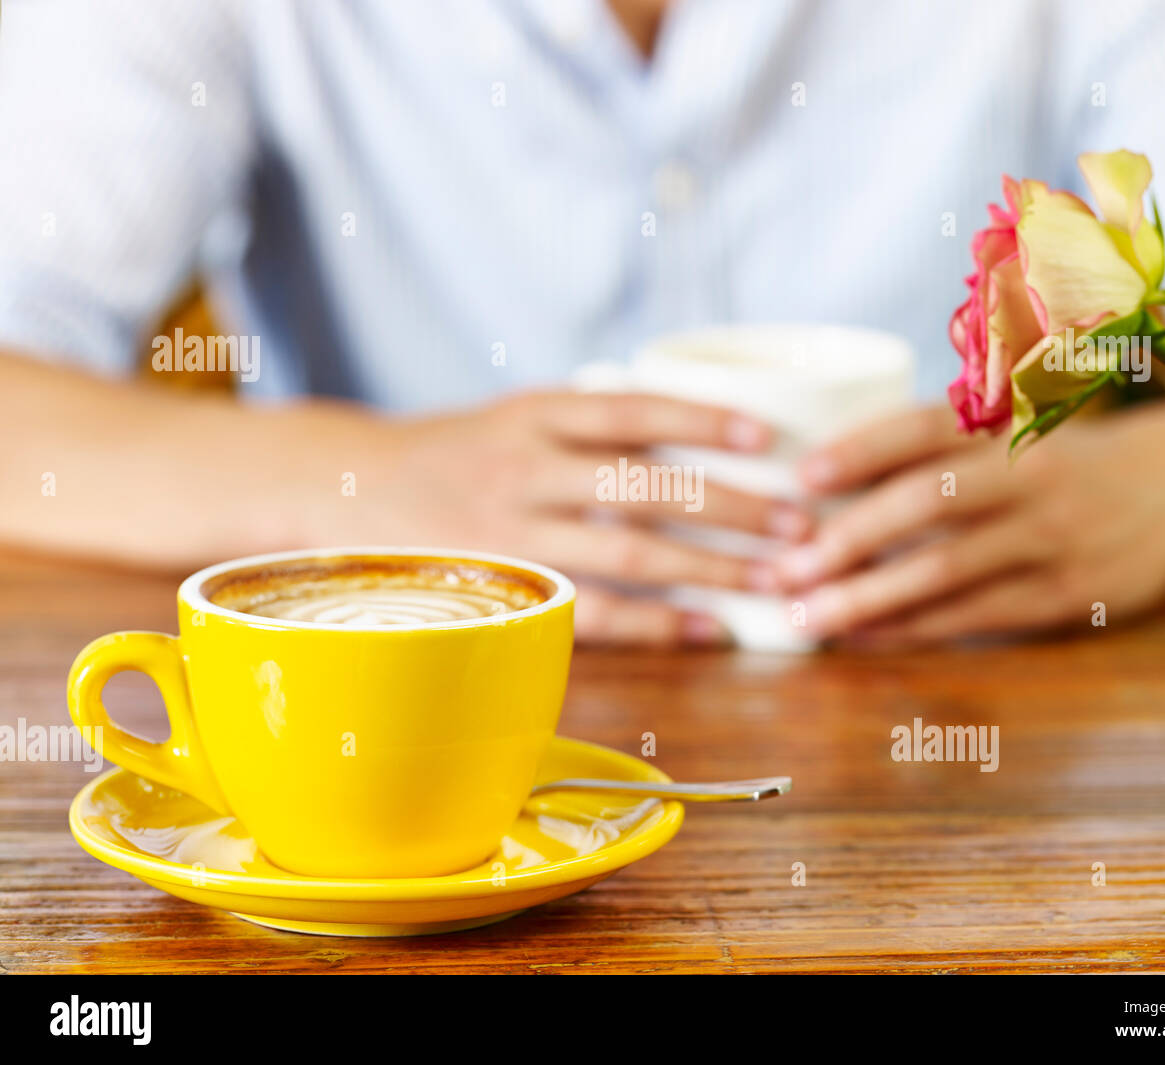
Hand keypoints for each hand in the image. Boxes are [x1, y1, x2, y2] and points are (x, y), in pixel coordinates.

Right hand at [302, 390, 810, 646]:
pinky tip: (709, 629)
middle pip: (647, 484)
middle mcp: (526, 466)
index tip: (769, 435)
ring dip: (712, 569)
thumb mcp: (514, 414)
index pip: (632, 407)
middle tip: (800, 524)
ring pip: (630, 551)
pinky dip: (657, 623)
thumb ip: (590, 424)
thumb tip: (699, 432)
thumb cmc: (457, 453)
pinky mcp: (507, 588)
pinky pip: (593, 610)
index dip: (704, 418)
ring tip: (777, 581)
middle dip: (732, 506)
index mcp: (535, 413)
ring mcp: (515, 532)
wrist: (350, 491)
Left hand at [771, 403, 1164, 645]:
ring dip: (867, 597)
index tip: (801, 477)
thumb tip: (822, 475)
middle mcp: (1033, 475)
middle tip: (783, 567)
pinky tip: (860, 638)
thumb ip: (938, 443)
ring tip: (805, 616)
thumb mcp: (1018, 427)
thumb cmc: (1065, 458)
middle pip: (928, 502)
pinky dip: (911, 629)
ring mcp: (1052, 538)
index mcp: (1011, 423)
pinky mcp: (1065, 595)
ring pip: (945, 571)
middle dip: (848, 538)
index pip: (925, 427)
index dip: (861, 449)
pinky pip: (972, 617)